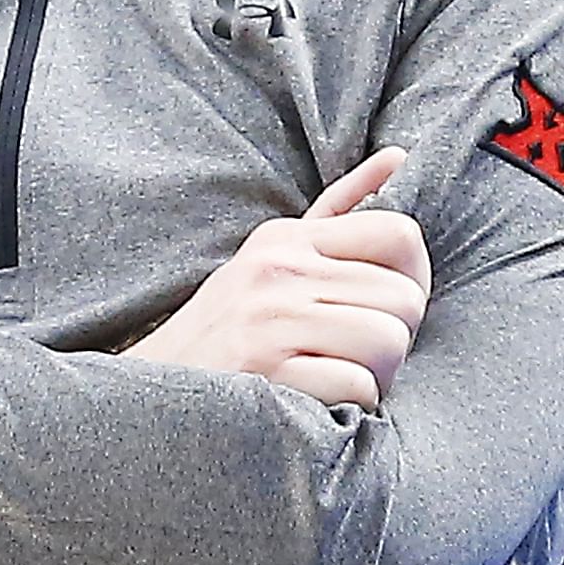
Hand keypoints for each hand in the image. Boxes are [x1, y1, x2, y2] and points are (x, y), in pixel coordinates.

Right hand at [127, 150, 430, 407]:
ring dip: (377, 377)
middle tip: (356, 358)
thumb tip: (399, 156)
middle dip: (395, 340)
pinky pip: (359, 387)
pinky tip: (317, 404)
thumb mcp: (271, 259)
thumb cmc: (225, 335)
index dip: (413, 279)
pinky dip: (350, 408)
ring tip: (337, 380)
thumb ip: (338, 212)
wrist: (150, 402)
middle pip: (404, 299)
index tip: (387, 310)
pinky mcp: (264, 373)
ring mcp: (268, 321)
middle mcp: (276, 272)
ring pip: (388, 341)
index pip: (399, 234)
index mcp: (285, 240)